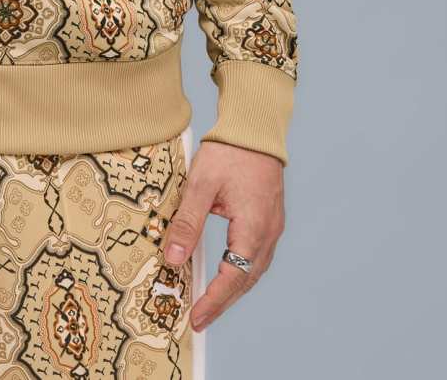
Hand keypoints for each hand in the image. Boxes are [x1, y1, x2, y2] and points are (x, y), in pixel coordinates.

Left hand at [161, 139, 284, 332]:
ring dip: (234, 288)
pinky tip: (229, 271)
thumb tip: (174, 258)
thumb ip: (187, 223)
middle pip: (246, 279)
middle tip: (201, 318)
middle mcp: (268, 233)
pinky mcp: (271, 218)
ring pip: (254, 269)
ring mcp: (273, 226)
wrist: (255, 128)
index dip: (214, 301)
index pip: (233, 277)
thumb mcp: (201, 185)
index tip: (197, 318)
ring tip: (212, 301)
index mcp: (253, 228)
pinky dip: (242, 270)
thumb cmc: (229, 152)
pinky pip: (257, 254)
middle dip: (223, 301)